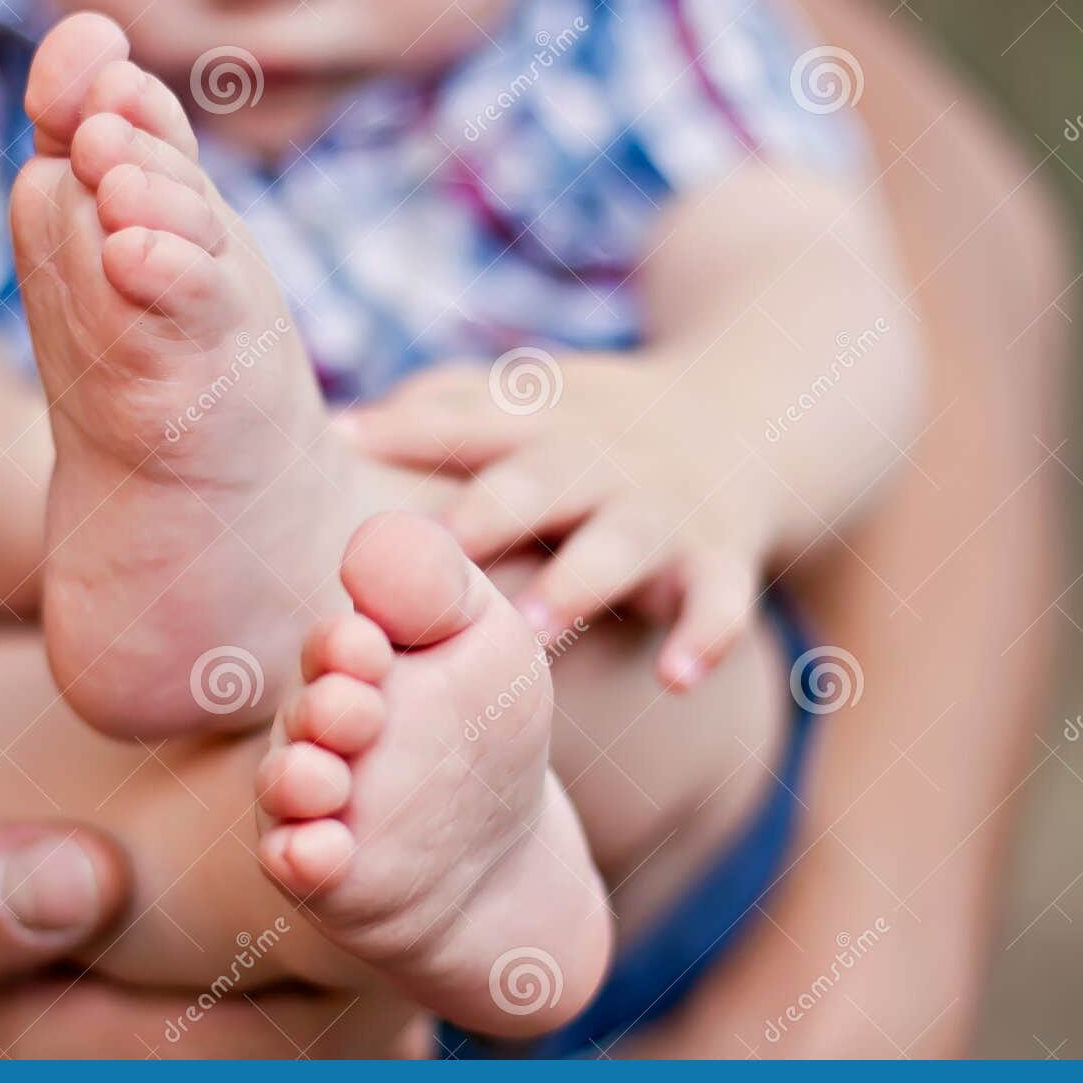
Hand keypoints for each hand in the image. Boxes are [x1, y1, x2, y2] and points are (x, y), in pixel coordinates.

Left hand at [343, 355, 776, 687]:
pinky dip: (706, 636)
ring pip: (620, 543)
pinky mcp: (721, 557)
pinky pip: (720, 600)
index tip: (342, 442)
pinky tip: (676, 680)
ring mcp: (662, 510)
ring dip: (579, 581)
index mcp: (540, 424)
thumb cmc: (595, 432)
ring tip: (535, 629)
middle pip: (541, 479)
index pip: (467, 420)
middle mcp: (599, 462)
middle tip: (435, 555)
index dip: (409, 430)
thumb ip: (445, 414)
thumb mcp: (533, 402)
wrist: (748, 419)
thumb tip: (335, 432)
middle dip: (492, 512)